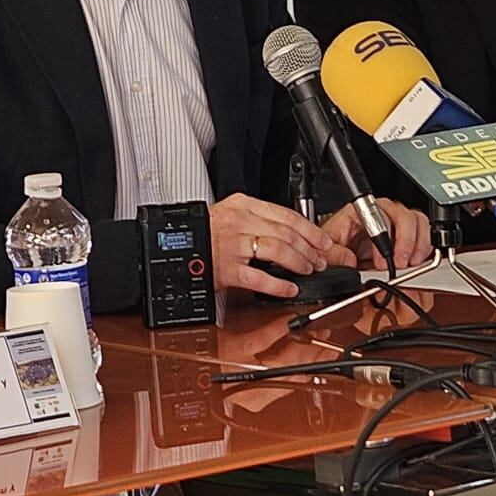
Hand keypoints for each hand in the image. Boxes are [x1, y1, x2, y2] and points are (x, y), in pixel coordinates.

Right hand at [209, 192, 338, 298]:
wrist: (172, 246)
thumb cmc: (201, 232)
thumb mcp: (229, 213)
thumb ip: (256, 218)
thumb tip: (288, 230)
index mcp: (243, 206)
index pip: (286, 215)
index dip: (310, 229)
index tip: (322, 240)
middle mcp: (239, 223)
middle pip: (286, 233)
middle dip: (309, 248)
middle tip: (320, 259)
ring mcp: (232, 246)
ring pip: (278, 250)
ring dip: (299, 262)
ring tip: (308, 270)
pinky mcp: (226, 270)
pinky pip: (259, 278)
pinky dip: (279, 285)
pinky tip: (289, 289)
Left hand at [321, 198, 432, 269]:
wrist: (341, 252)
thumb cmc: (335, 244)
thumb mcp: (326, 250)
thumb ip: (334, 255)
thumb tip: (349, 260)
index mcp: (360, 211)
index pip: (379, 215)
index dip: (384, 238)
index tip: (383, 260)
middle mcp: (382, 212)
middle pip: (404, 215)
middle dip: (406, 241)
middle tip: (401, 262)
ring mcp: (396, 221)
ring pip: (418, 221)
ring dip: (418, 243)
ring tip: (412, 262)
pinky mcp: (408, 233)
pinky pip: (424, 233)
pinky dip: (424, 248)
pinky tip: (417, 260)